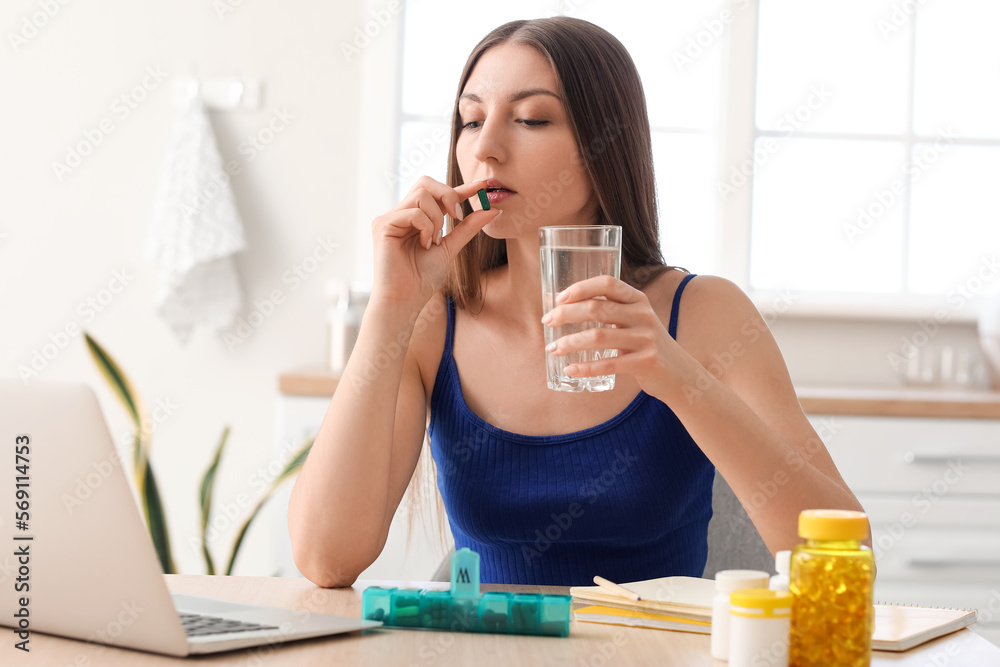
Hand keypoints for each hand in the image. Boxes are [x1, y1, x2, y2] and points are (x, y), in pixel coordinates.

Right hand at [370, 176, 502, 306]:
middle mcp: (401, 213)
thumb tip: (491, 210)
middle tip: (458, 216)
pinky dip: (426, 227)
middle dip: (448, 195)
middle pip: (426, 183)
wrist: (405, 301)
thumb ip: (467, 228)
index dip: (461, 188)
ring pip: (422, 194)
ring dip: (437, 217)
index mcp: (415, 218)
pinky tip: (425, 245)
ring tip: (435, 241)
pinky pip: (413, 212)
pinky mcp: (383, 225)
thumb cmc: (422, 280)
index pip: (438, 194)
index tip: (483, 186)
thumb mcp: (450, 248)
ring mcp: (390, 218)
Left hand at [541, 275, 679, 400]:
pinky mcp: (645, 362)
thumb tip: (564, 307)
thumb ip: (611, 311)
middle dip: (565, 314)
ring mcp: (646, 339)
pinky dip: (585, 368)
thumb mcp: (635, 321)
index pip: (607, 283)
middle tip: (547, 321)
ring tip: (553, 348)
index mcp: (638, 300)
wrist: (680, 373)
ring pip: (597, 336)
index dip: (580, 288)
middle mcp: (643, 315)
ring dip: (569, 342)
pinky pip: (608, 364)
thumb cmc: (647, 344)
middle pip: (597, 308)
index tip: (558, 298)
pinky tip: (570, 369)